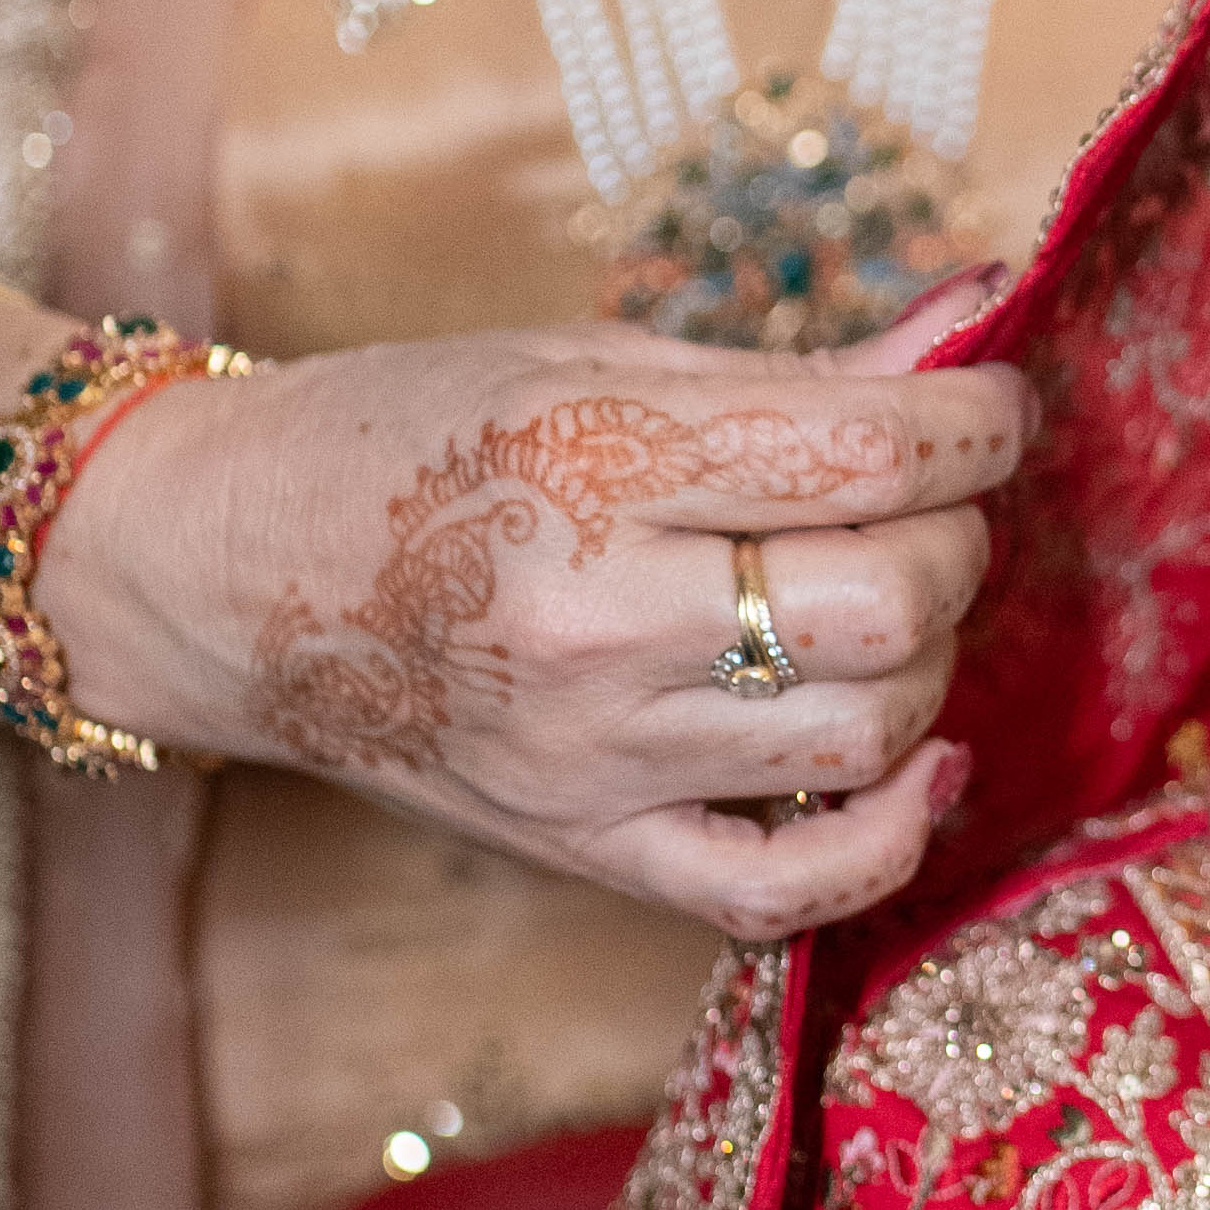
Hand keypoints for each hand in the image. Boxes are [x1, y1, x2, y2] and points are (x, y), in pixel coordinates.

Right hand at [48, 288, 1022, 936]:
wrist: (219, 573)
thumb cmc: (400, 438)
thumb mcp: (586, 363)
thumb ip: (794, 366)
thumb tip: (973, 318)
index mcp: (588, 461)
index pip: (861, 451)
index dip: (976, 420)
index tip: (989, 404)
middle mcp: (593, 620)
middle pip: (888, 602)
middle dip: (959, 538)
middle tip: (930, 502)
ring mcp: (592, 755)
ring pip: (866, 733)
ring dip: (932, 661)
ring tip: (890, 604)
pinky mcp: (586, 848)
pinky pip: (782, 890)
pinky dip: (890, 838)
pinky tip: (919, 761)